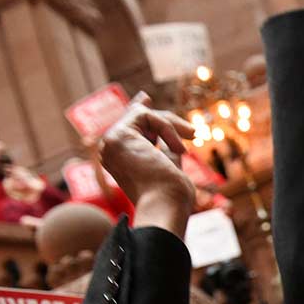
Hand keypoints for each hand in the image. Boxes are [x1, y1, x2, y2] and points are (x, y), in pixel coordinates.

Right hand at [99, 93, 194, 234]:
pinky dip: (166, 128)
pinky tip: (177, 149)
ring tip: (184, 149)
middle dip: (168, 123)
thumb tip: (173, 143)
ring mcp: (110, 143)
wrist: (165, 206)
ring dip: (170, 127)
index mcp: (119, 159)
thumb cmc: (171, 196)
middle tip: (193, 134)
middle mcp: (110, 150)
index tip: (145, 97)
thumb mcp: (169, 168)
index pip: (127, 127)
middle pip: (139, 119)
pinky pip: (145, 115)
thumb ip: (166, 151)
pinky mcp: (117, 136)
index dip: (138, 110)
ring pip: (143, 114)